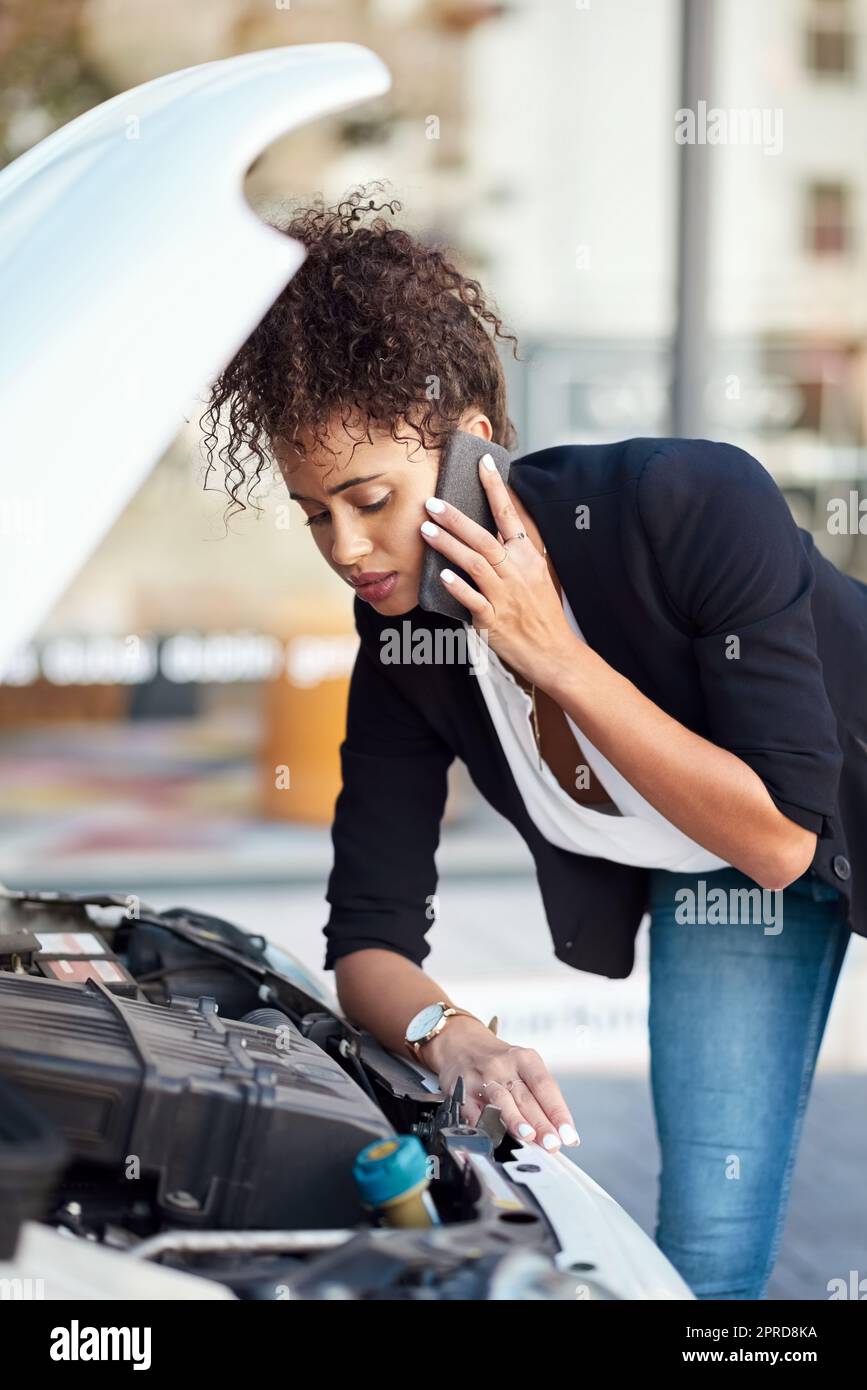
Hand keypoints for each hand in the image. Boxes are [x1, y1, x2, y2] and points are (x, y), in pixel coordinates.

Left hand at [420, 453, 576, 688]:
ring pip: (475, 563)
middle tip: (431, 502)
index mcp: (527, 557)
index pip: (509, 515)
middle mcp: (516, 571)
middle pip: (484, 537)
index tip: (483, 463)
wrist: (554, 652)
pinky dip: (458, 586)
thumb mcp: (537, 575)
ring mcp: (504, 595)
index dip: (496, 488)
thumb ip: (518, 551)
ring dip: (449, 545)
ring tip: (425, 530)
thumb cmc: (542, 613)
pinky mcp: (493, 620)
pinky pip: (473, 600)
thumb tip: (501, 525)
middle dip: (456, 518)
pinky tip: (442, 575)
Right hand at [422, 1015, 579, 1151]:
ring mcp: (481, 1077)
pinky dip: (483, 1125)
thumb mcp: (524, 1067)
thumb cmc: (499, 1062)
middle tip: (553, 1143)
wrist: (461, 1044)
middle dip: (541, 1123)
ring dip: (515, 1120)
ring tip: (528, 1137)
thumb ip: (539, 1097)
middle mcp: (503, 1066)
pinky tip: (493, 1137)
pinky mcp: (461, 1090)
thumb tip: (559, 1132)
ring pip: (500, 1100)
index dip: (558, 1111)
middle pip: (525, 1097)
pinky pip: (472, 1109)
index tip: (569, 1135)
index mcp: (525, 1059)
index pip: (545, 1086)